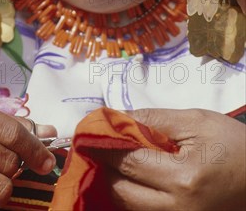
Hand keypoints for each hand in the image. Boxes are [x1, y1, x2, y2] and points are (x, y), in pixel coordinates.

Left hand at [100, 108, 245, 210]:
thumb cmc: (233, 145)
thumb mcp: (196, 121)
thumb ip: (153, 118)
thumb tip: (116, 117)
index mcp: (183, 179)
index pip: (128, 161)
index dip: (104, 143)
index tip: (88, 129)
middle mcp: (177, 210)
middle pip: (120, 191)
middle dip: (104, 166)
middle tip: (97, 143)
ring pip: (127, 207)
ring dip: (114, 182)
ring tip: (110, 158)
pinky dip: (130, 195)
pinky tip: (128, 176)